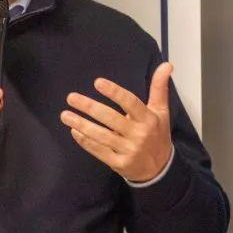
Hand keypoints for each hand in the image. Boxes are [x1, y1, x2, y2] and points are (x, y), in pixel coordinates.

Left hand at [60, 62, 172, 181]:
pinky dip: (85, 141)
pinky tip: (74, 131)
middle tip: (71, 97)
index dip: (114, 92)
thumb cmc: (157, 134)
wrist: (160, 168)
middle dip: (89, 107)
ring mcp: (128, 151)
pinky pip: (99, 151)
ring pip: (101, 136)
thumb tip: (166, 64)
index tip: (97, 82)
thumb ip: (160, 88)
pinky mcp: (119, 163)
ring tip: (65, 115)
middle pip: (111, 118)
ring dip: (82, 124)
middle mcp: (139, 134)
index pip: (130, 103)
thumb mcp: (162, 111)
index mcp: (148, 119)